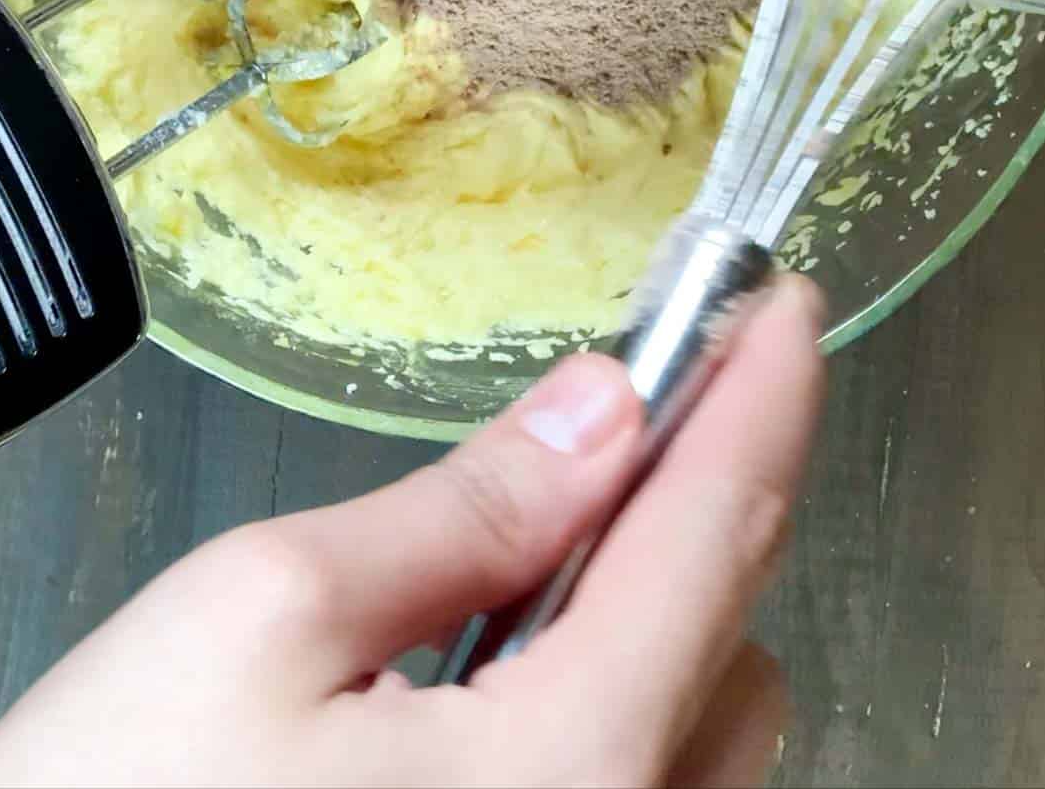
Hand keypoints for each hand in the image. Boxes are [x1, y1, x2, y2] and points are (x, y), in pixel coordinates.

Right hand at [0, 277, 823, 788]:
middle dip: (693, 513)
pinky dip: (607, 712)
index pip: (716, 537)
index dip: (760, 397)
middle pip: (734, 649)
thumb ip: (457, 512)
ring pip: (703, 743)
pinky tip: (496, 679)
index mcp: (569, 774)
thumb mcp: (259, 619)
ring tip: (526, 562)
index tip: (785, 303)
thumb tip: (598, 413)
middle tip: (620, 417)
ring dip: (652, 624)